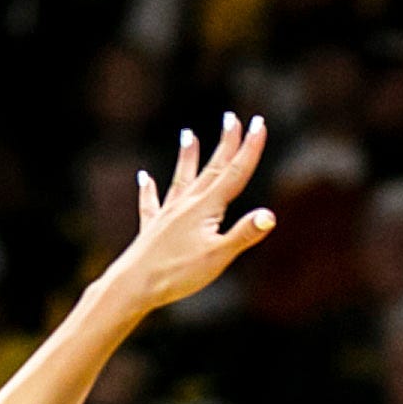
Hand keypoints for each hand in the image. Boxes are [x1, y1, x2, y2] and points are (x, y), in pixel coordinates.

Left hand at [98, 114, 274, 314]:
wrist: (132, 285)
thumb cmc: (177, 274)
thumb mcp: (218, 257)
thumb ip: (243, 234)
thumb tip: (270, 215)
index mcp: (206, 207)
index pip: (235, 173)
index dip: (249, 148)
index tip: (258, 123)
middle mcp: (186, 204)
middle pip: (211, 169)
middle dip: (225, 144)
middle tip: (232, 118)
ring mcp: (167, 214)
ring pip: (181, 179)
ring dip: (187, 157)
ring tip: (187, 135)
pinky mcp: (151, 229)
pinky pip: (151, 203)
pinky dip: (148, 189)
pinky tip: (143, 178)